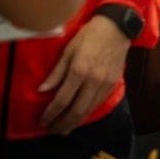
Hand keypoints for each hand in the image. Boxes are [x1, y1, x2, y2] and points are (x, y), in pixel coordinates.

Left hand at [38, 15, 129, 134]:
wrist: (117, 28)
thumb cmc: (89, 36)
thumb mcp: (68, 50)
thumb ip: (56, 72)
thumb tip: (42, 90)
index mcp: (79, 71)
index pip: (62, 100)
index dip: (51, 114)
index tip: (42, 121)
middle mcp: (94, 81)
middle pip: (76, 110)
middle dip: (62, 123)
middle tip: (52, 130)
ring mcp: (106, 83)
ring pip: (89, 110)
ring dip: (75, 122)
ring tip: (64, 129)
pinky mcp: (114, 83)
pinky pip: (98, 103)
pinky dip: (87, 113)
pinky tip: (80, 116)